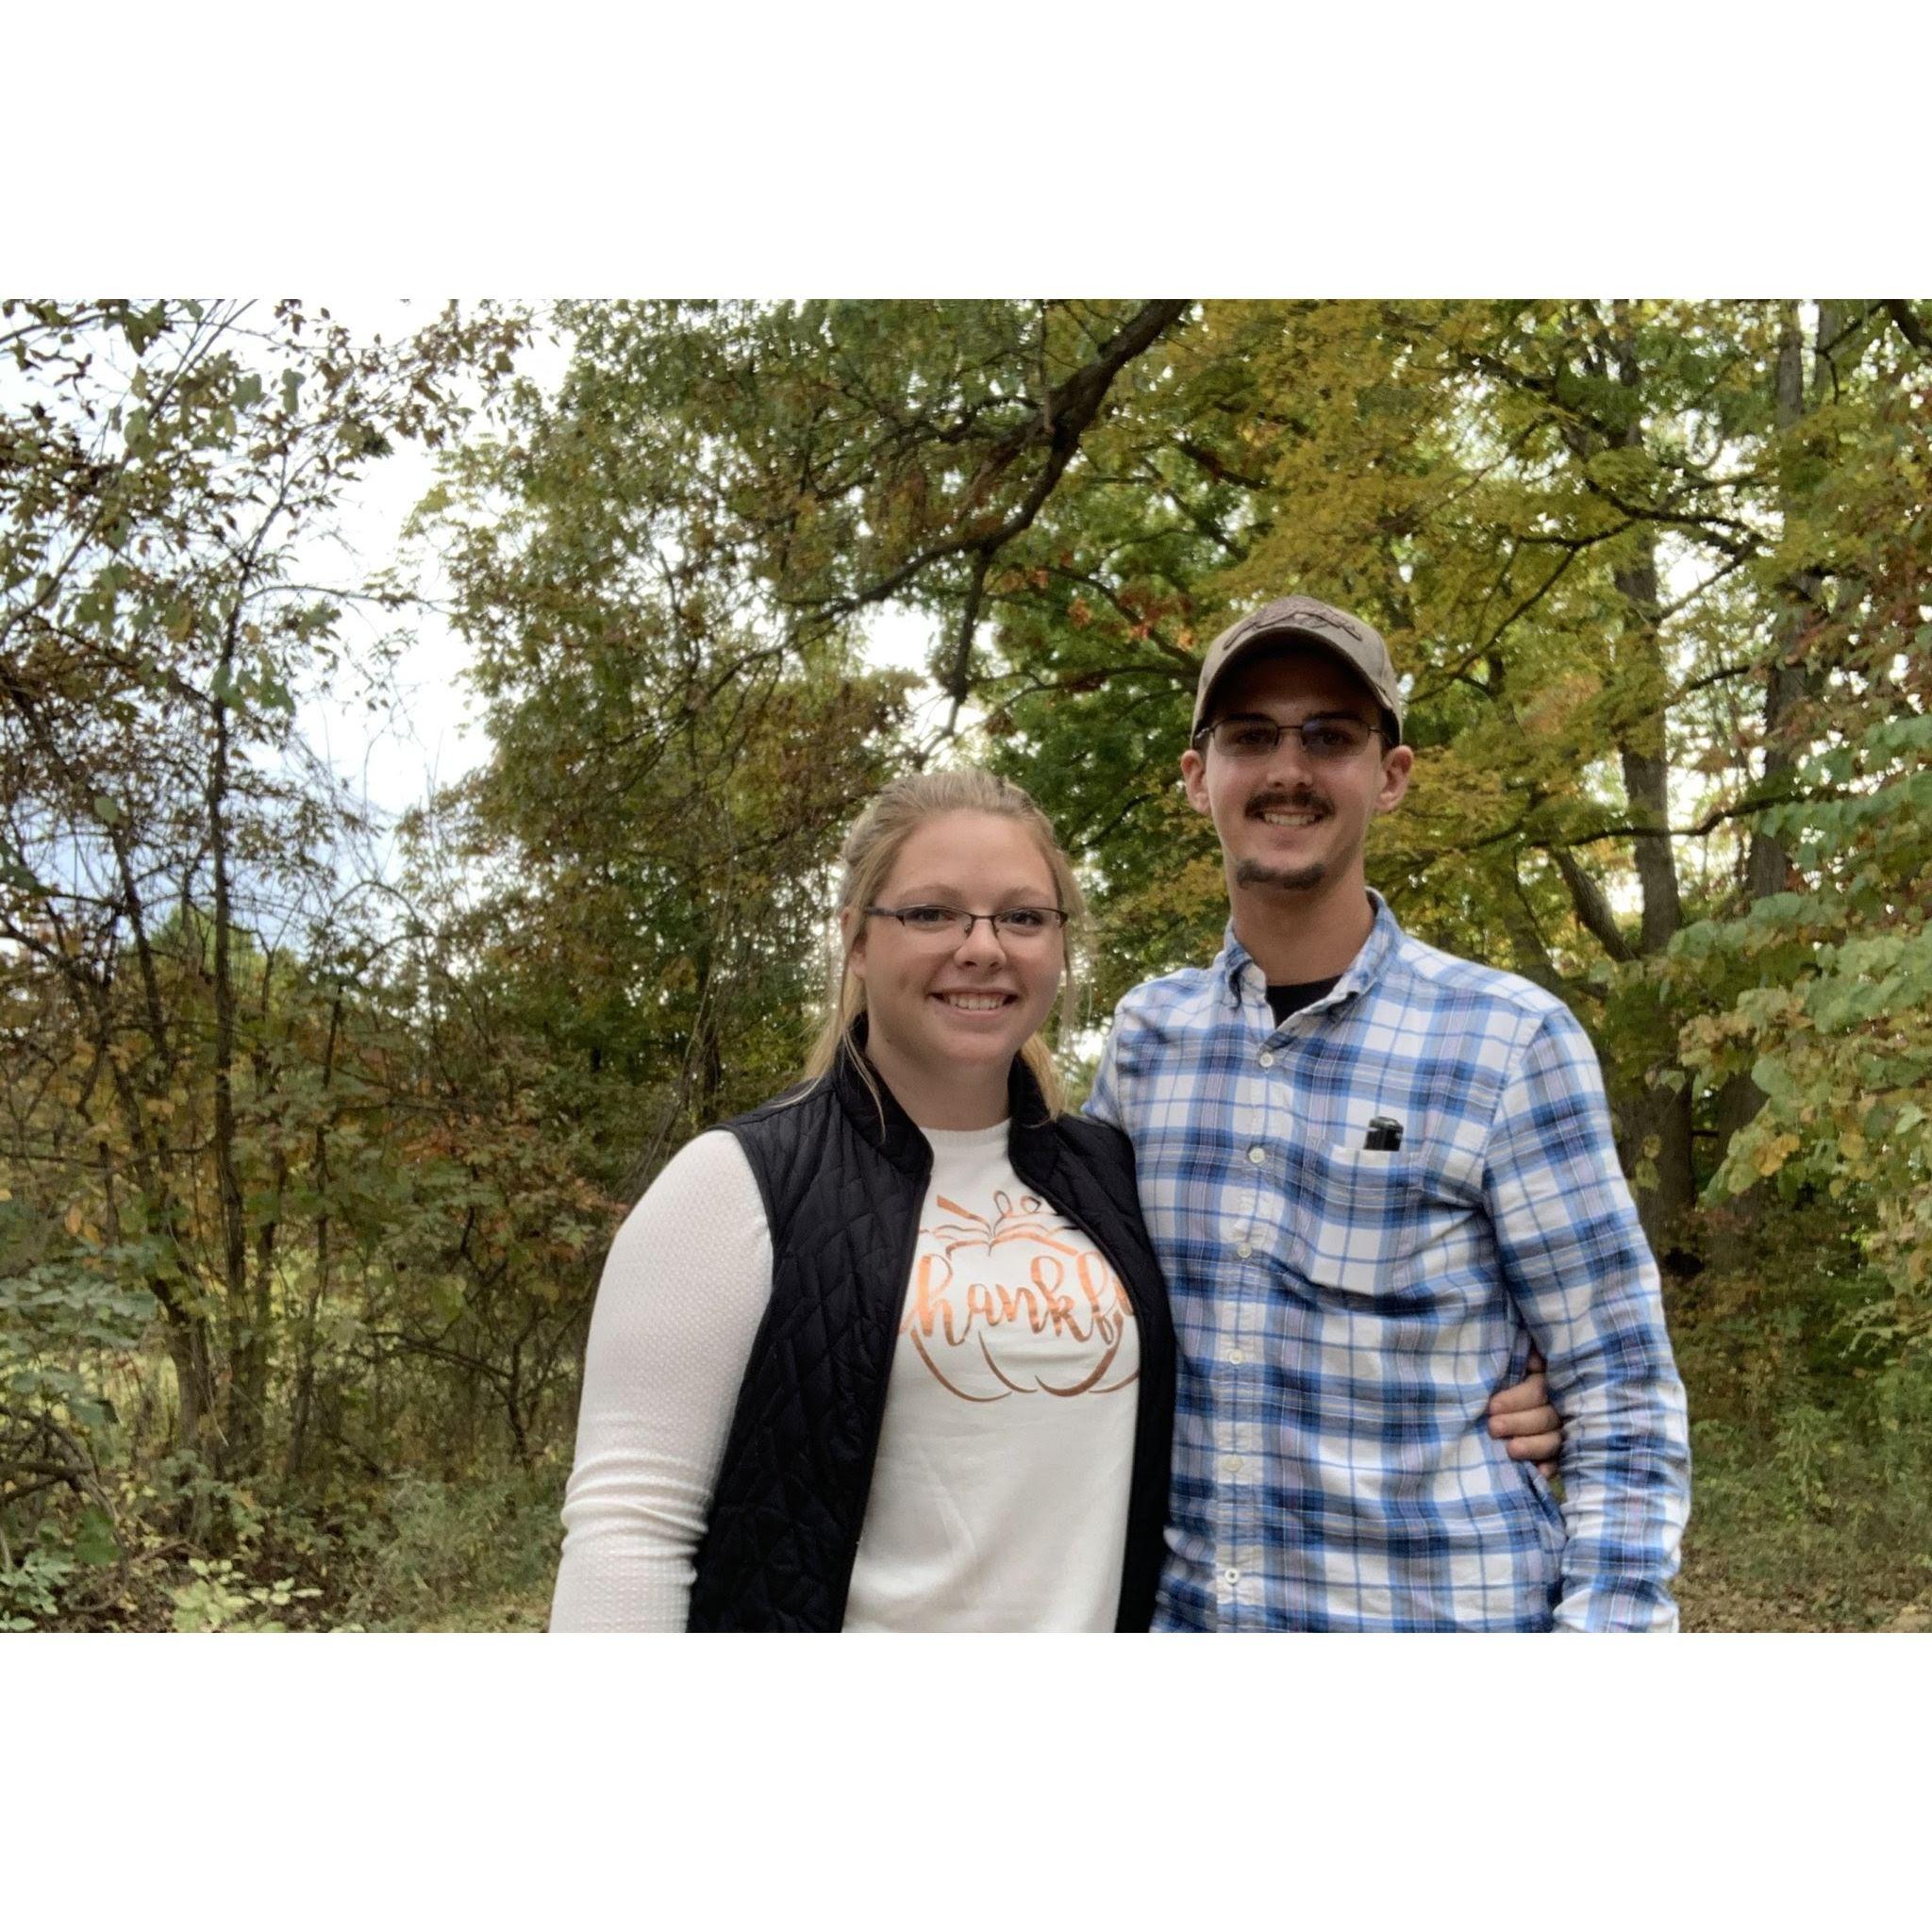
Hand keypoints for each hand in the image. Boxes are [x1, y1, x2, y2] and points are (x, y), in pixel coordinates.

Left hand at [1486, 1348, 1562, 1477]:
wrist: (1508, 1399)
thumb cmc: (1508, 1380)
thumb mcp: (1516, 1366)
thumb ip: (1525, 1360)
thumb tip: (1532, 1363)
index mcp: (1548, 1382)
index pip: (1537, 1391)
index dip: (1516, 1399)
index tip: (1492, 1407)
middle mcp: (1559, 1408)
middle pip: (1544, 1418)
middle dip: (1518, 1423)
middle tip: (1494, 1427)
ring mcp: (1562, 1432)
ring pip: (1553, 1440)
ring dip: (1533, 1446)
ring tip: (1511, 1450)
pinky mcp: (1560, 1453)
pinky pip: (1559, 1462)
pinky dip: (1550, 1468)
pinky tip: (1540, 1472)